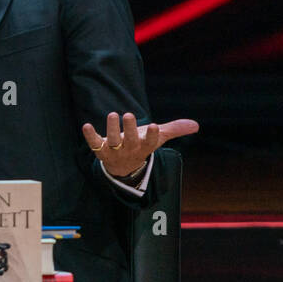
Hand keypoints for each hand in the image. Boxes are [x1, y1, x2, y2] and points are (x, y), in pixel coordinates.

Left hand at [82, 112, 198, 177]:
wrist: (123, 167)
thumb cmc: (141, 146)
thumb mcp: (157, 138)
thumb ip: (175, 130)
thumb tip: (196, 125)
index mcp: (145, 147)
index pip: (151, 142)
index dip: (153, 135)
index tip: (155, 126)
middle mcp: (130, 149)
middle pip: (130, 140)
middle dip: (130, 129)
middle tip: (129, 114)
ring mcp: (115, 151)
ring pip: (113, 140)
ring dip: (112, 128)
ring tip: (113, 114)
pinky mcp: (101, 150)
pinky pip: (94, 144)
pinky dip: (90, 136)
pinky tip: (86, 125)